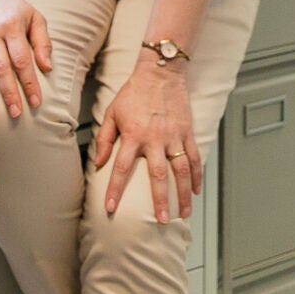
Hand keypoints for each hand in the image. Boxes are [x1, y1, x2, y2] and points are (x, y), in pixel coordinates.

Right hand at [0, 0, 50, 118]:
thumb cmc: (12, 8)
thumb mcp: (34, 17)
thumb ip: (43, 41)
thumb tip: (47, 67)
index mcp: (11, 26)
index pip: (22, 59)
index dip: (29, 82)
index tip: (35, 101)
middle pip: (0, 67)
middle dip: (8, 92)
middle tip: (16, 113)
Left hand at [96, 57, 197, 221]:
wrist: (160, 73)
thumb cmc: (134, 92)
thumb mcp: (112, 113)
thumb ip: (104, 139)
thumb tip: (97, 162)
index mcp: (133, 135)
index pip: (122, 168)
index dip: (114, 189)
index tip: (110, 207)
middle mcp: (155, 138)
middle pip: (158, 175)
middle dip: (160, 200)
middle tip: (163, 220)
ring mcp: (173, 136)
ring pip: (181, 170)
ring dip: (183, 193)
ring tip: (184, 213)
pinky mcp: (186, 132)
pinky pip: (194, 157)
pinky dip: (196, 175)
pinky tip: (196, 190)